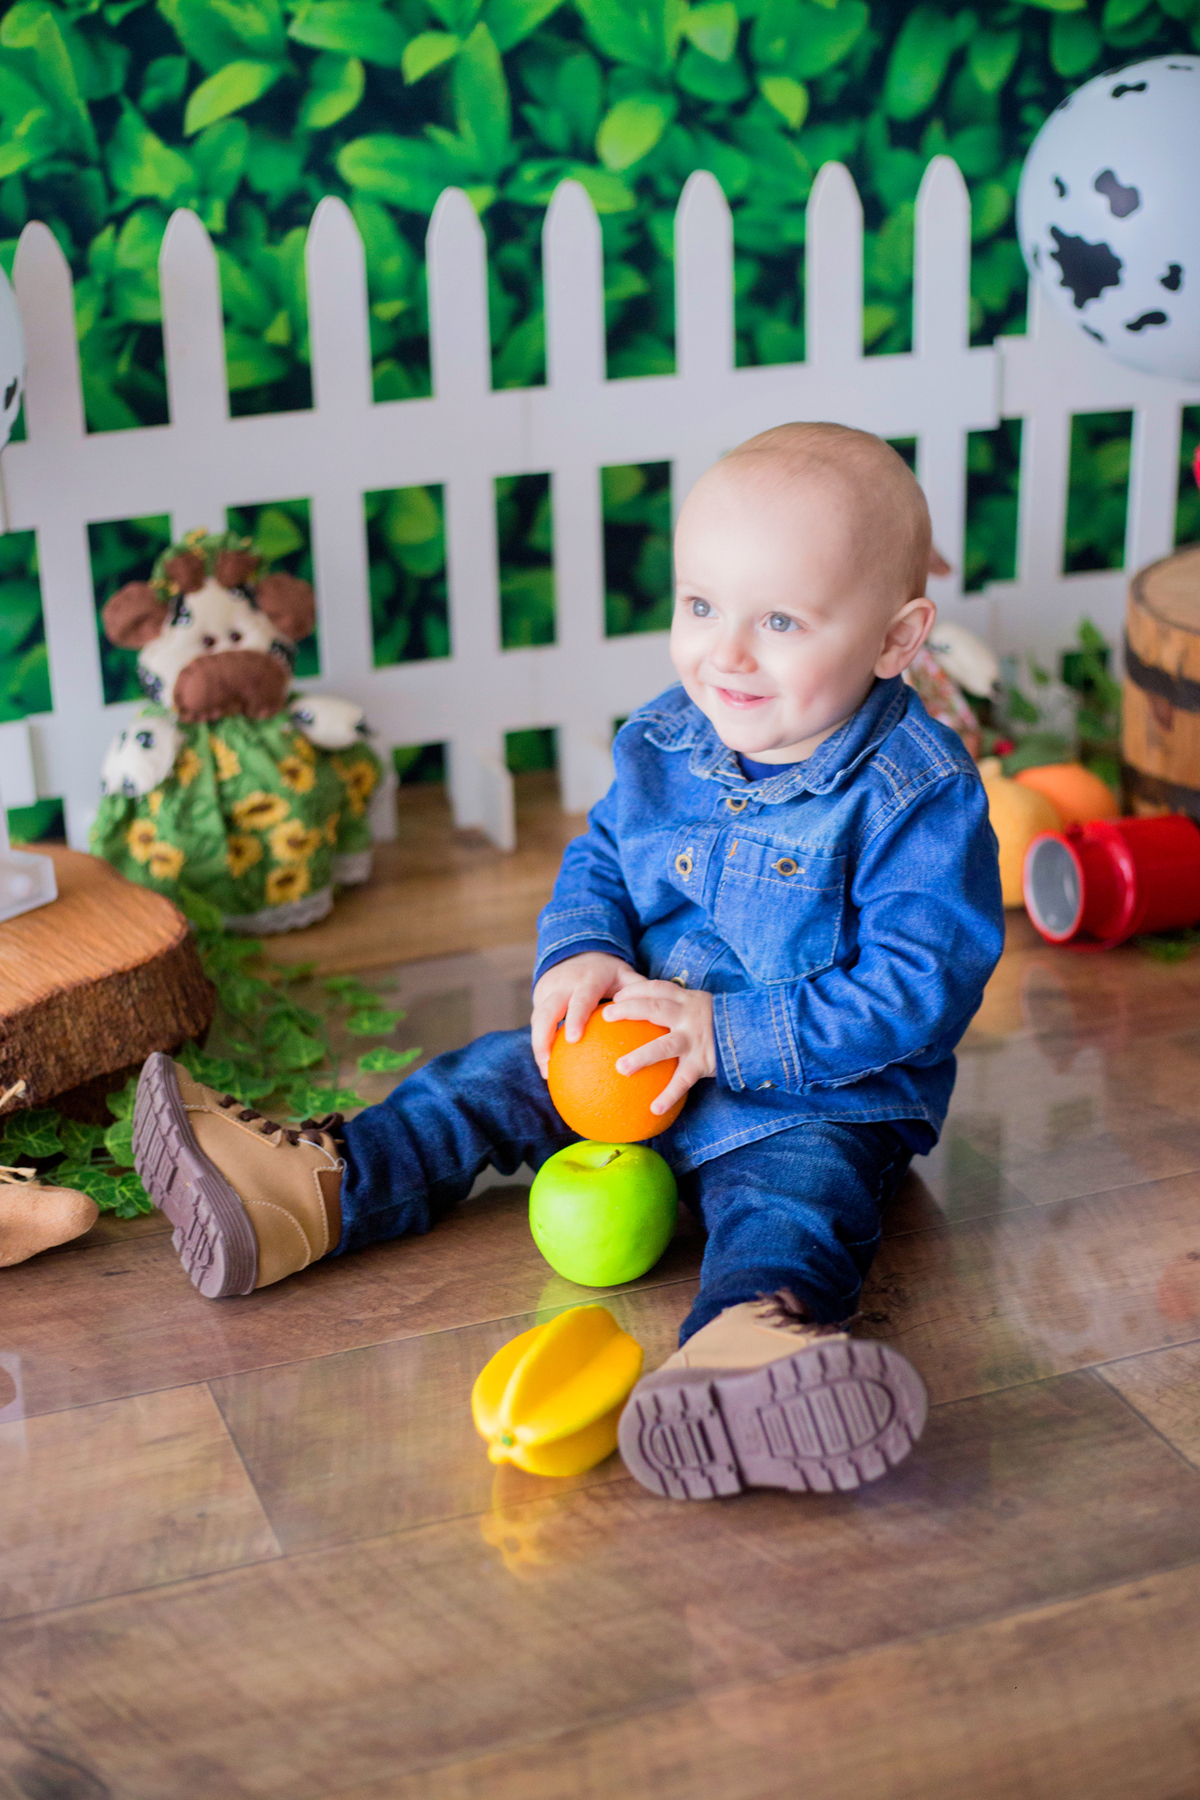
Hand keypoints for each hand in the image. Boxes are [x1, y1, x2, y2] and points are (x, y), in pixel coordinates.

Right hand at [530, 951, 640, 1078]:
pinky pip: (537, 1023)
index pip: (580, 999)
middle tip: (548, 1061)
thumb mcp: (624, 974)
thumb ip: (639, 991)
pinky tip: (548, 1067)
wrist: (576, 952)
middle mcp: (564, 985)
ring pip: (538, 1018)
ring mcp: (549, 992)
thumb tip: (660, 1015)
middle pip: (548, 1010)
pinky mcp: (540, 999)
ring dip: (539, 1044)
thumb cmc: (607, 972)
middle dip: (544, 1034)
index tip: (573, 1039)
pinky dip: (541, 1044)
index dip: (575, 1017)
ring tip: (547, 1071)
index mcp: (587, 980)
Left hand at [601, 979, 715, 1116]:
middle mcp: (689, 1016)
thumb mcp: (701, 1009)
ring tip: (620, 1068)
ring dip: (641, 1056)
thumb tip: (645, 1016)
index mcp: (687, 1000)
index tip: (616, 997)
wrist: (757, 1034)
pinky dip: (668, 1095)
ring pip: (664, 1046)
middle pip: (655, 1008)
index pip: (657, 988)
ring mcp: (696, 1039)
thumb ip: (678, 1010)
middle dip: (629, 1010)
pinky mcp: (703, 1062)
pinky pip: (683, 1080)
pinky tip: (653, 1109)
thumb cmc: (718, 1024)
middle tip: (606, 1016)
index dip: (635, 989)